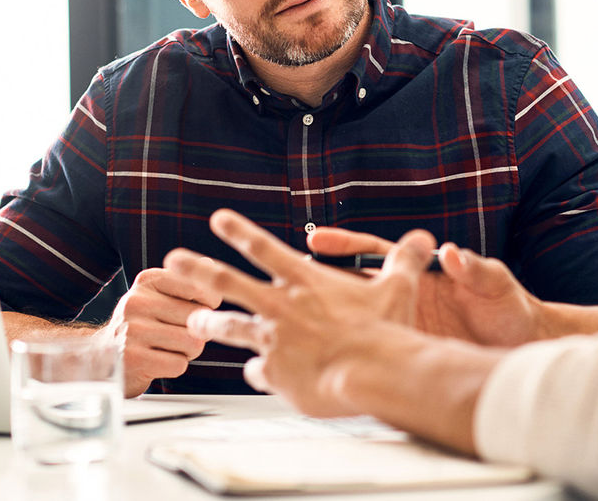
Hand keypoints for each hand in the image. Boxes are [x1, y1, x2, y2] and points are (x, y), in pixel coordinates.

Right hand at [93, 267, 221, 396]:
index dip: (209, 304)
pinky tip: (158, 362)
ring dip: (188, 351)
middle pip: (198, 318)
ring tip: (168, 348)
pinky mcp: (133, 359)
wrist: (104, 356)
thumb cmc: (143, 324)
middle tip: (177, 334)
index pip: (199, 287)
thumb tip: (209, 263)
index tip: (198, 309)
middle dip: (197, 331)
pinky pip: (179, 365)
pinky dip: (175, 367)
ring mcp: (132, 330)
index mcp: (148, 281)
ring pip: (193, 342)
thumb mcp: (158, 295)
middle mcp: (137, 301)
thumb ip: (186, 281)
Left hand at [163, 209, 435, 415]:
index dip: (239, 231)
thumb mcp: (398, 287)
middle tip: (173, 261)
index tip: (218, 219)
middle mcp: (282, 306)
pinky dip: (257, 374)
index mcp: (305, 282)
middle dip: (196, 269)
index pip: (264, 248)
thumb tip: (424, 239)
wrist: (374, 372)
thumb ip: (404, 260)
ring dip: (209, 325)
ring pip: (230, 328)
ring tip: (193, 324)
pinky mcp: (275, 373)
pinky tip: (256, 378)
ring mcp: (274, 340)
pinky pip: (258, 373)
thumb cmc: (385, 331)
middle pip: (227, 282)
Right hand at [307, 227, 544, 345]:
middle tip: (283, 279)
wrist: (523, 346)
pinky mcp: (407, 353)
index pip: (374, 253)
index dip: (344, 246)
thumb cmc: (511, 309)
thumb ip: (476, 268)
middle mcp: (405, 298)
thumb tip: (453, 254)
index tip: (316, 240)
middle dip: (316, 283)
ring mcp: (403, 326)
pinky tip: (319, 365)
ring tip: (285, 325)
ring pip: (353, 322)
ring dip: (323, 322)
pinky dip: (346, 359)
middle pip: (351, 286)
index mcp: (421, 274)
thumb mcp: (495, 284)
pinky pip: (370, 355)